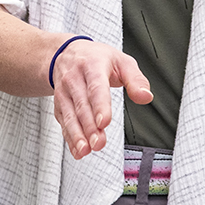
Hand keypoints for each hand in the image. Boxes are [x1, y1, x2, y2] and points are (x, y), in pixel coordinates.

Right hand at [50, 39, 151, 159]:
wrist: (66, 53)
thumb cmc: (96, 58)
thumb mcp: (121, 61)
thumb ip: (135, 79)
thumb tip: (146, 97)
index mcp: (92, 66)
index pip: (96, 87)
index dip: (100, 105)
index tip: (104, 122)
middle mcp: (74, 79)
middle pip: (82, 105)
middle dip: (90, 127)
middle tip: (99, 143)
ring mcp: (64, 92)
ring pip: (69, 115)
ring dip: (77, 135)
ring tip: (85, 150)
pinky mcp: (59, 104)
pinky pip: (64, 122)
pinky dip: (70, 138)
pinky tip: (78, 151)